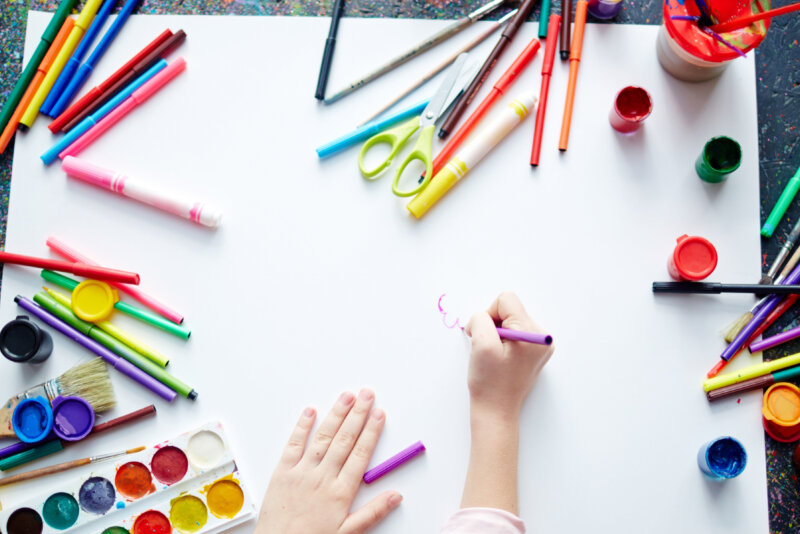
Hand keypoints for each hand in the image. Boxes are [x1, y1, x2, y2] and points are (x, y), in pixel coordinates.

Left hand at [255, 389, 401, 533]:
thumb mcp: (348, 533)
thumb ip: (373, 513)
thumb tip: (396, 496)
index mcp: (341, 492)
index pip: (361, 454)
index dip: (371, 431)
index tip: (379, 414)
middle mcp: (323, 477)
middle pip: (345, 439)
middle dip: (358, 414)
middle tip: (367, 394)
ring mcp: (302, 472)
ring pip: (323, 437)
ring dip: (336, 414)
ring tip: (346, 396)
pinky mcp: (282, 472)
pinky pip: (293, 444)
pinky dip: (302, 427)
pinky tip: (310, 411)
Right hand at [465, 292, 553, 421]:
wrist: (496, 410)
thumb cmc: (489, 381)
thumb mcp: (480, 344)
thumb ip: (481, 319)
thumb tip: (485, 316)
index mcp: (532, 333)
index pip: (507, 300)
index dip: (489, 314)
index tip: (485, 335)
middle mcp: (542, 336)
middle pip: (510, 310)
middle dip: (493, 325)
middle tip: (488, 349)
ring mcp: (540, 345)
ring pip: (511, 321)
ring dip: (497, 333)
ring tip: (495, 355)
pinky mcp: (534, 352)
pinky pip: (515, 333)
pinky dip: (503, 341)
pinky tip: (500, 358)